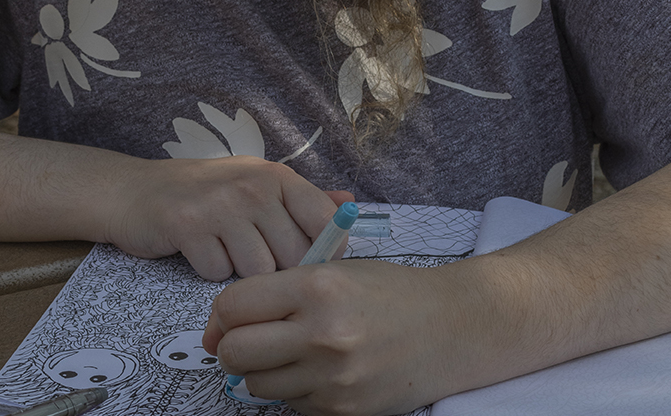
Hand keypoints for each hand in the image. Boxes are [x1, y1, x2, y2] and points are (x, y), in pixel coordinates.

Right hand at [104, 155, 353, 280]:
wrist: (137, 191)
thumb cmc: (207, 193)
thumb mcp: (257, 184)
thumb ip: (304, 198)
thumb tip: (350, 204)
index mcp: (277, 175)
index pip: (325, 221)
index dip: (323, 251)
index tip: (306, 261)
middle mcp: (252, 185)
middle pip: (293, 256)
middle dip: (277, 269)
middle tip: (254, 256)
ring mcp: (220, 204)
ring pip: (258, 272)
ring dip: (242, 273)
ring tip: (225, 249)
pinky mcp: (188, 227)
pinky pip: (219, 275)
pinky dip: (209, 271)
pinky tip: (199, 250)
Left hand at [203, 258, 471, 415]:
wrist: (449, 328)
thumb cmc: (386, 291)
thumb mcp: (333, 268)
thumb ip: (277, 289)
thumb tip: (221, 324)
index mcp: (317, 286)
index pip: (234, 304)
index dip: (224, 312)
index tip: (228, 317)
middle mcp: (322, 334)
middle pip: (235, 351)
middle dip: (232, 345)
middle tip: (250, 337)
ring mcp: (332, 379)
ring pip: (256, 384)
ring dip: (263, 369)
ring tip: (293, 350)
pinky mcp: (342, 411)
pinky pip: (289, 404)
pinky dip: (294, 388)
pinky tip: (320, 368)